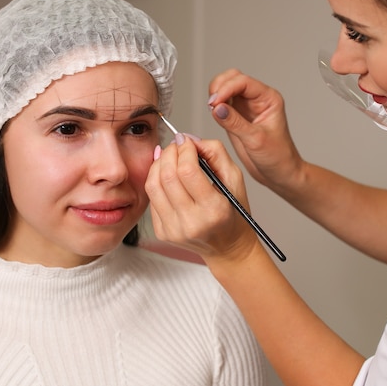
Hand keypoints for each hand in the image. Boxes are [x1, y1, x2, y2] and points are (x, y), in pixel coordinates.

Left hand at [145, 135, 260, 262]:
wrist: (227, 247)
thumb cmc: (233, 212)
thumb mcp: (235, 179)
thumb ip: (216, 153)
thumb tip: (189, 139)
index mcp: (213, 210)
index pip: (187, 171)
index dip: (184, 150)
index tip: (187, 141)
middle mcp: (191, 223)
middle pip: (167, 176)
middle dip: (169, 153)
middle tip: (176, 146)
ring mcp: (174, 230)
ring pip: (153, 186)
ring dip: (158, 164)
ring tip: (169, 157)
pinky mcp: (162, 233)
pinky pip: (152, 198)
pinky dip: (156, 180)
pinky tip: (166, 175)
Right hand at [209, 69, 303, 190]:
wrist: (280, 173)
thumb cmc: (278, 157)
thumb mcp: (256, 140)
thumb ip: (235, 123)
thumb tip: (217, 108)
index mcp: (268, 98)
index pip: (244, 82)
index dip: (227, 88)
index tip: (215, 102)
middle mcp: (257, 99)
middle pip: (233, 78)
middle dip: (219, 87)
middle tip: (212, 105)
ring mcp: (246, 107)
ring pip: (226, 88)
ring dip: (216, 95)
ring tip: (213, 111)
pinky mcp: (236, 117)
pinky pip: (222, 103)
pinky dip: (215, 106)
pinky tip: (214, 115)